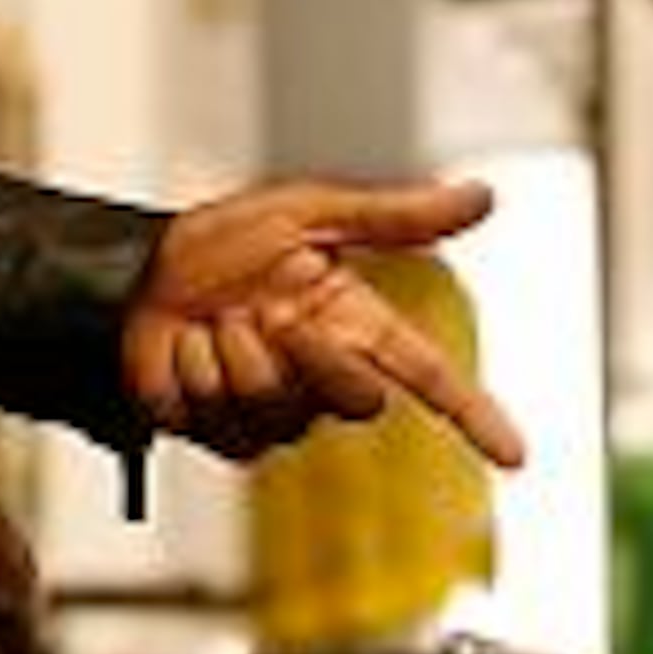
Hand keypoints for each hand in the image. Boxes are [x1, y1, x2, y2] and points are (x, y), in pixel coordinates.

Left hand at [120, 178, 525, 469]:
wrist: (135, 274)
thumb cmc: (217, 241)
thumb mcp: (307, 212)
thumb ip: (395, 216)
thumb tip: (483, 196)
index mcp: (354, 324)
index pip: (430, 377)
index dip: (476, 418)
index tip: (517, 457)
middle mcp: (323, 375)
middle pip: (357, 401)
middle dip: (310, 353)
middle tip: (268, 311)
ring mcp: (276, 414)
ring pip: (281, 409)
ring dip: (235, 354)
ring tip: (215, 322)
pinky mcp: (228, 438)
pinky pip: (227, 423)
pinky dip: (196, 376)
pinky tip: (186, 352)